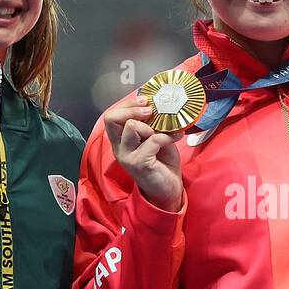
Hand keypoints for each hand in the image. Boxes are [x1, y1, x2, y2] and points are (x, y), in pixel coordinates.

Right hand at [103, 91, 183, 211]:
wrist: (167, 189)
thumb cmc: (161, 163)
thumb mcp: (154, 139)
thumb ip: (150, 125)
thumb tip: (157, 105)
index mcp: (120, 140)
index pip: (112, 116)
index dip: (127, 104)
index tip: (145, 100)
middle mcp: (119, 148)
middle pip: (112, 118)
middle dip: (132, 109)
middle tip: (150, 110)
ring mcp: (127, 156)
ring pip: (132, 127)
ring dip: (151, 125)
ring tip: (164, 131)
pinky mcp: (139, 163)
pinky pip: (153, 140)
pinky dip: (167, 136)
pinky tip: (176, 137)